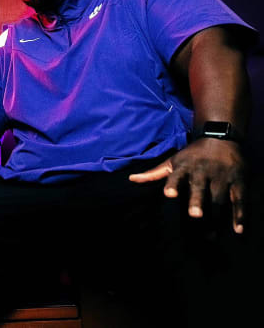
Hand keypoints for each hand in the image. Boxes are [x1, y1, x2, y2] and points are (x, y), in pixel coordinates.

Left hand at [129, 138, 244, 232]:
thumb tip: (131, 179)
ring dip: (217, 216)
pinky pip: (240, 200)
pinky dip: (239, 215)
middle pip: (199, 188)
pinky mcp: (239, 181)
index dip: (173, 185)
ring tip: (213, 235)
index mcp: (184, 167)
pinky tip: (237, 230)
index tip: (168, 194)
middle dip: (197, 201)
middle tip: (195, 215)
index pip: (176, 176)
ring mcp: (222, 176)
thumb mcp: (172, 161)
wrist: (220, 137)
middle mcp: (202, 171)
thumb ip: (154, 173)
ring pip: (219, 198)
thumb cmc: (192, 154)